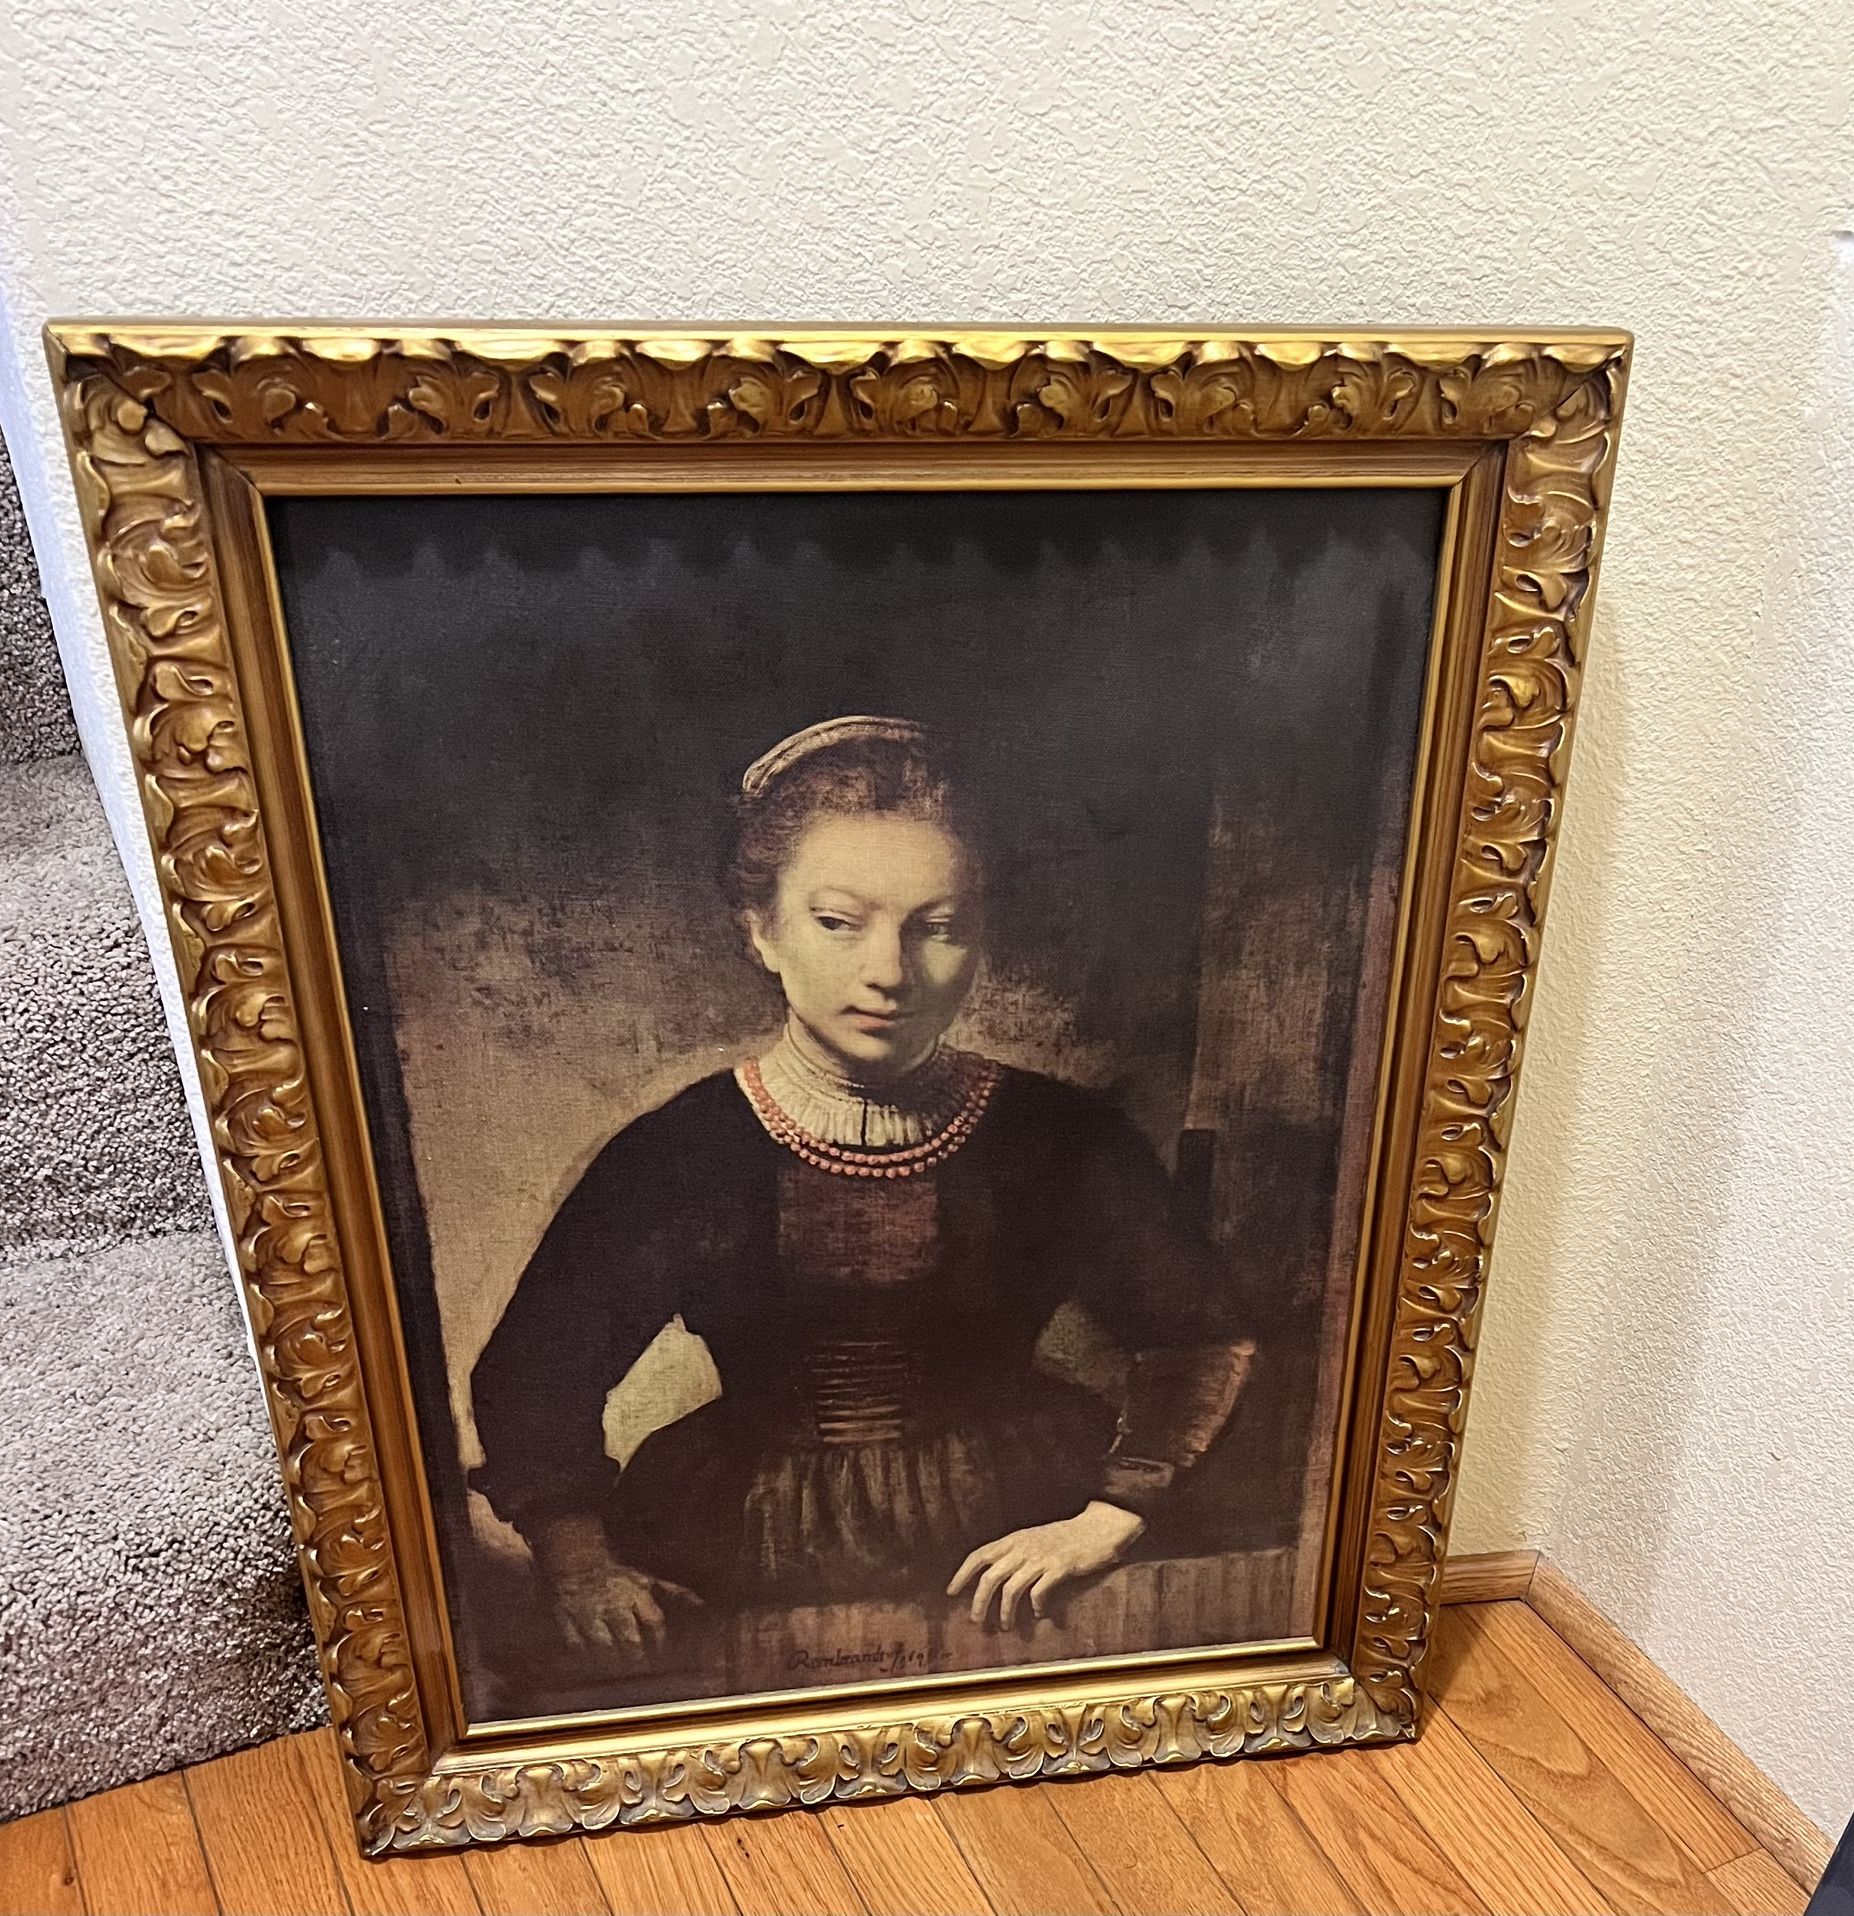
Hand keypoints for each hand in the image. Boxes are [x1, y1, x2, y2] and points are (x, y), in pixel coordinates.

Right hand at [533, 1514, 700, 1662]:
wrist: (578, 1562)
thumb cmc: (618, 1577)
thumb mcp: (647, 1580)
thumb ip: (674, 1594)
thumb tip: (702, 1605)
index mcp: (636, 1593)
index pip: (654, 1622)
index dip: (660, 1642)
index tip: (662, 1656)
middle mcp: (613, 1604)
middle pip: (630, 1640)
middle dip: (638, 1658)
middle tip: (640, 1669)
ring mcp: (588, 1614)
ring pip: (603, 1648)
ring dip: (614, 1663)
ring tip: (619, 1671)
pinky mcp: (566, 1621)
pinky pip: (576, 1648)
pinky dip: (585, 1659)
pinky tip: (594, 1664)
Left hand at [947, 1501, 1145, 1627]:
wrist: (1097, 1528)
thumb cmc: (1064, 1537)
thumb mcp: (1033, 1538)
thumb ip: (1014, 1554)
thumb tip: (994, 1579)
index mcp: (1014, 1539)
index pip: (979, 1555)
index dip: (962, 1574)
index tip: (951, 1592)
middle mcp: (1023, 1547)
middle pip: (990, 1577)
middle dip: (979, 1602)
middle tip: (975, 1621)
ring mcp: (1041, 1557)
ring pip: (1011, 1589)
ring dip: (1005, 1612)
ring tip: (1005, 1626)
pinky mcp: (1060, 1568)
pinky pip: (1039, 1592)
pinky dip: (1035, 1607)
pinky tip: (1038, 1615)